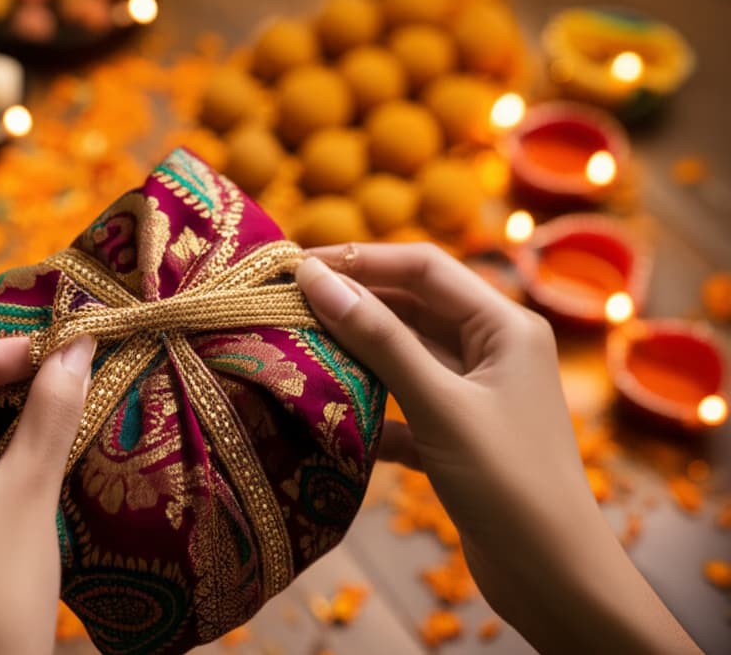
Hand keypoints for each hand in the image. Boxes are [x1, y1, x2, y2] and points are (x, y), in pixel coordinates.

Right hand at [296, 243, 698, 654]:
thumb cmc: (508, 481)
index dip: (361, 261)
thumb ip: (379, 339)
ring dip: (356, 355)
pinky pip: (405, 405)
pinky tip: (332, 417)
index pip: (424, 269)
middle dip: (354, 305)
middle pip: (413, 308)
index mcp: (505, 326)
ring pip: (405, 357)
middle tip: (286, 305)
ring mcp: (476, 394)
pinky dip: (371, 408)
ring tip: (297, 350)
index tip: (298, 266)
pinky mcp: (458, 436)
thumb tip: (318, 280)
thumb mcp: (439, 404)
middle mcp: (493, 350)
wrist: (553, 578)